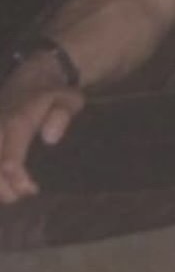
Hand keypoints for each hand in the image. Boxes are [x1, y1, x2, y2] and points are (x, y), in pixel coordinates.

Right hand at [0, 63, 83, 203]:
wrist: (32, 77)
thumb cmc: (54, 94)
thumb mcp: (68, 99)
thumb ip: (62, 115)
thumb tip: (50, 139)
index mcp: (18, 121)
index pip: (10, 157)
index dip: (17, 179)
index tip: (32, 190)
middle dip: (2, 188)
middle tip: (20, 196)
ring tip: (10, 195)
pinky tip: (2, 185)